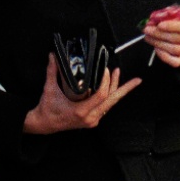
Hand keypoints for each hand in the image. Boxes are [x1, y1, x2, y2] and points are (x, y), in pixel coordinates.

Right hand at [23, 54, 141, 133]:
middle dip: (124, 89)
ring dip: (116, 90)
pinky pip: (105, 107)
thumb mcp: (49, 89)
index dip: (106, 82)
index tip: (105, 70)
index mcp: (81, 111)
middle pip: (112, 102)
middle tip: (136, 80)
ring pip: (110, 104)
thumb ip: (52, 71)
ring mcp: (92, 120)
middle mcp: (90, 118)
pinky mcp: (92, 120)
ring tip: (119, 75)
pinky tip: (112, 86)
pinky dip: (109, 96)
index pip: (101, 96)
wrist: (43, 125)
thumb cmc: (46, 109)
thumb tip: (53, 55)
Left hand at [143, 14, 179, 67]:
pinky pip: (174, 61)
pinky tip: (156, 48)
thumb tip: (153, 19)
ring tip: (148, 37)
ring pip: (174, 49)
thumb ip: (167, 16)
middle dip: (160, 34)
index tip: (159, 25)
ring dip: (158, 43)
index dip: (172, 26)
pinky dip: (163, 55)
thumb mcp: (177, 15)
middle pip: (178, 38)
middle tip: (147, 31)